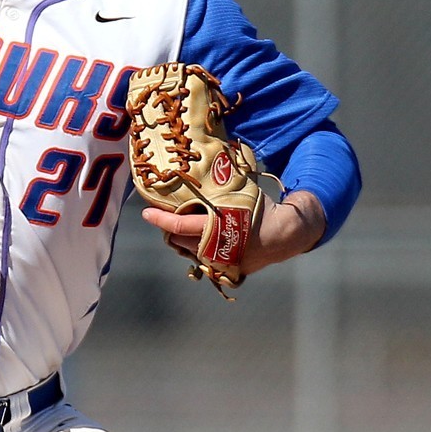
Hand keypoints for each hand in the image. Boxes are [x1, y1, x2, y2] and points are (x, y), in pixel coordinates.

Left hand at [140, 190, 326, 275]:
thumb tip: (204, 161)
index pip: (180, 227)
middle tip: (166, 215)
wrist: (284, 235)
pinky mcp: (225, 270)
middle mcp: (215, 250)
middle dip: (169, 229)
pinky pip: (202, 259)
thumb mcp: (239, 193)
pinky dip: (197, 247)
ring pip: (189, 251)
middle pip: (179, 241)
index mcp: (217, 229)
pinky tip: (200, 236)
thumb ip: (218, 186)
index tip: (146, 213)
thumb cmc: (261, 208)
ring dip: (182, 239)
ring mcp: (219, 263)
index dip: (160, 220)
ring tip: (185, 223)